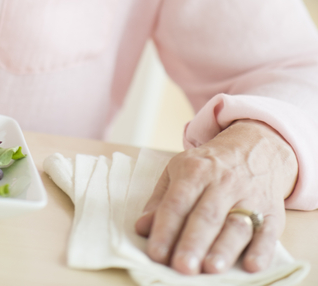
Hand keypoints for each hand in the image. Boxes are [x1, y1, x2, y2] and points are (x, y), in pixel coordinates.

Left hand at [135, 120, 298, 274]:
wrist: (256, 146)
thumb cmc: (210, 165)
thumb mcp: (180, 169)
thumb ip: (161, 200)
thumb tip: (142, 227)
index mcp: (195, 171)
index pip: (177, 202)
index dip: (166, 228)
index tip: (156, 253)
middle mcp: (223, 183)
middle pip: (206, 215)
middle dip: (193, 242)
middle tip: (182, 267)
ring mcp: (249, 197)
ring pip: (236, 225)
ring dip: (224, 249)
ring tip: (211, 269)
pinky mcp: (272, 213)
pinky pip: (267, 233)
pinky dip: (261, 251)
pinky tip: (251, 266)